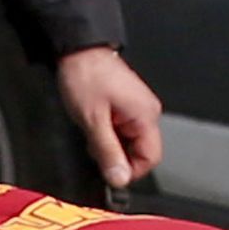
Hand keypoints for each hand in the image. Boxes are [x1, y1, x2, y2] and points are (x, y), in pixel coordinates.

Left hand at [50, 47, 160, 188]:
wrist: (78, 50)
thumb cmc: (86, 76)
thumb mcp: (93, 121)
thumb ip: (108, 152)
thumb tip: (119, 179)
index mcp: (146, 116)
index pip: (151, 159)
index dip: (129, 170)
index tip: (109, 170)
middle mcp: (147, 112)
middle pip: (140, 152)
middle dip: (116, 156)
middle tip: (95, 146)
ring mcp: (138, 108)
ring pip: (130, 142)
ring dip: (110, 144)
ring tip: (93, 130)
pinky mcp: (128, 105)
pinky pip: (124, 130)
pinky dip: (108, 133)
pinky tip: (95, 123)